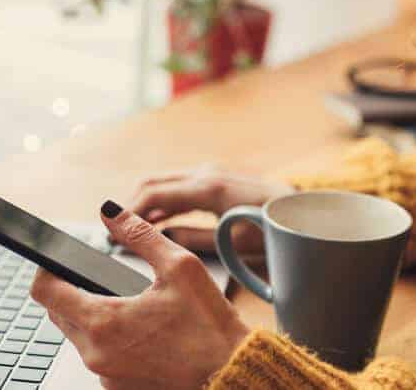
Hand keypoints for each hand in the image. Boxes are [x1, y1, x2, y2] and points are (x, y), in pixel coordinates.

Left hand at [31, 201, 250, 389]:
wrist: (230, 375)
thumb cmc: (210, 326)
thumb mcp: (180, 267)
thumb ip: (140, 234)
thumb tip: (110, 212)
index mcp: (103, 322)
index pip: (45, 292)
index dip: (46, 269)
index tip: (56, 260)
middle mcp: (95, 354)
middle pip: (58, 314)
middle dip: (72, 292)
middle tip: (102, 279)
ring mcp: (105, 375)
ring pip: (78, 337)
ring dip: (91, 317)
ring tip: (129, 305)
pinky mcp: (117, 387)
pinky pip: (99, 357)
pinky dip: (109, 341)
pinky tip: (140, 332)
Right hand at [129, 165, 295, 253]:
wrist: (303, 212)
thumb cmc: (274, 230)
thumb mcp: (231, 243)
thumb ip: (191, 239)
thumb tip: (160, 239)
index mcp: (208, 187)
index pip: (154, 194)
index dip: (128, 212)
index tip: (111, 230)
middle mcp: (206, 173)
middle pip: (153, 182)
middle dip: (130, 204)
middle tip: (113, 230)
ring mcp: (211, 172)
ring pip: (164, 181)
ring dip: (145, 202)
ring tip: (130, 229)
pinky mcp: (216, 178)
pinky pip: (179, 185)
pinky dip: (162, 200)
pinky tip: (156, 221)